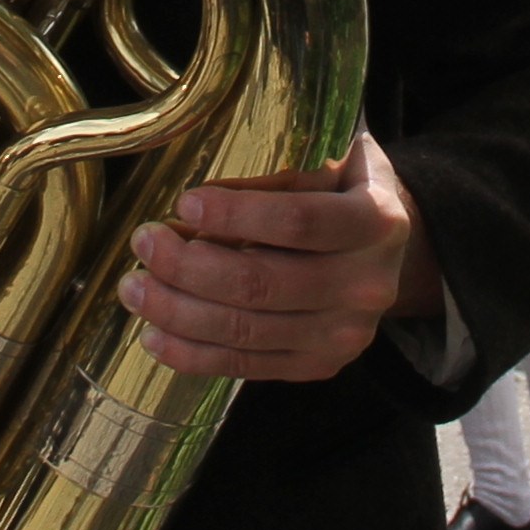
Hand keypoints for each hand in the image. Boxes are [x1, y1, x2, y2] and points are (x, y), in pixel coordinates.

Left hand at [119, 134, 425, 383]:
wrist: (395, 254)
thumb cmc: (346, 195)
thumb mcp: (328, 162)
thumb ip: (274, 179)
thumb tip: (192, 209)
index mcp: (376, 222)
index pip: (299, 222)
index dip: (236, 213)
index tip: (183, 202)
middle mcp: (367, 285)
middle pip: (262, 284)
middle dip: (188, 266)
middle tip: (144, 242)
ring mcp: (345, 335)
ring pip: (245, 330)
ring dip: (178, 311)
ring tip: (134, 288)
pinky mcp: (320, 366)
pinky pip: (246, 366)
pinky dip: (193, 354)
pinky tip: (154, 336)